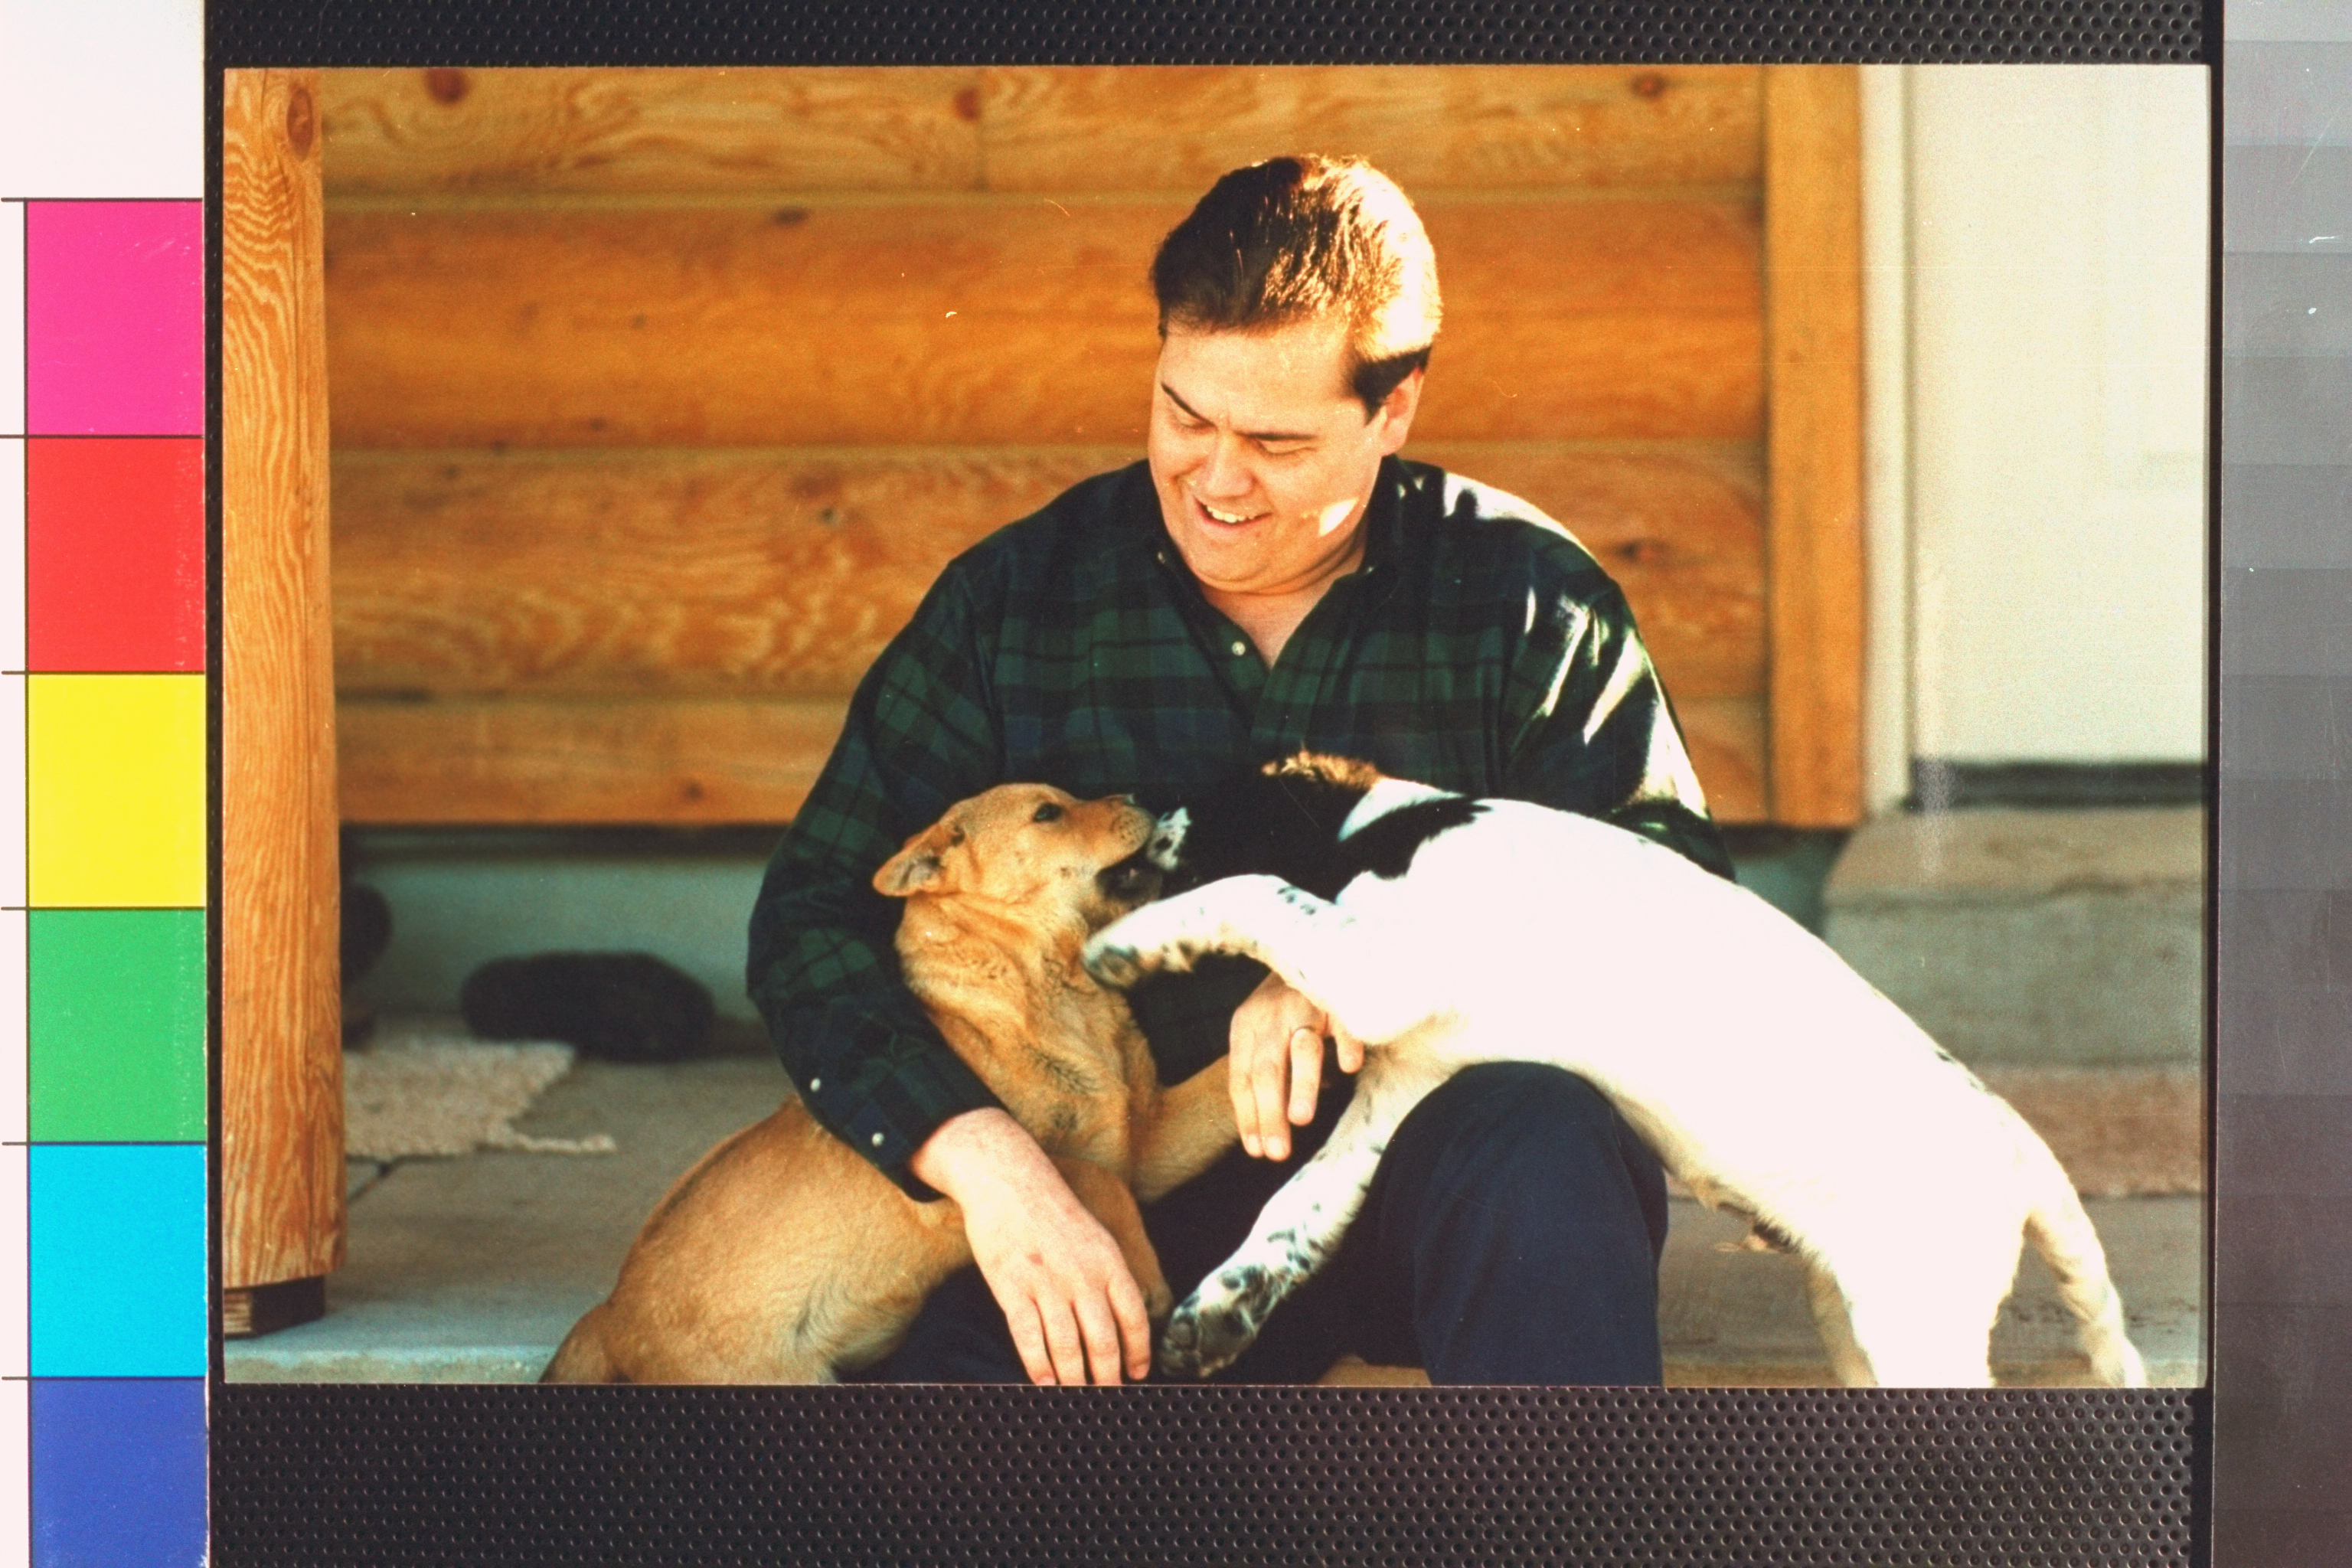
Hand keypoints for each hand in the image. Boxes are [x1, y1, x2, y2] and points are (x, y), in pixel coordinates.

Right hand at [910, 1108, 1151, 1384]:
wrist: (1008, 1181)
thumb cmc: (1053, 1212)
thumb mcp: (1095, 1235)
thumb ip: (1108, 1274)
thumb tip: (1122, 1318)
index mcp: (1108, 1261)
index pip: (1133, 1317)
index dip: (1138, 1351)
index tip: (1137, 1374)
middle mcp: (1082, 1275)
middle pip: (1102, 1340)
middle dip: (1107, 1376)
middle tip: (1107, 1396)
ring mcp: (1046, 1283)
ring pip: (1067, 1346)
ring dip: (1074, 1379)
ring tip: (1077, 1396)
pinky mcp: (1012, 1287)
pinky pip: (1028, 1337)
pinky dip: (1038, 1366)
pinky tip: (1044, 1384)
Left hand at [1228, 972, 1363, 1161]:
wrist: (1308, 945)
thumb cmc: (1286, 1002)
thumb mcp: (1263, 1031)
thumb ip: (1263, 1069)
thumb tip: (1263, 1125)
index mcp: (1246, 1025)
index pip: (1241, 1078)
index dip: (1247, 1115)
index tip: (1256, 1150)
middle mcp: (1270, 1014)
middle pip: (1267, 1070)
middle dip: (1270, 1114)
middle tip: (1276, 1152)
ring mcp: (1304, 1003)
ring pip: (1301, 1048)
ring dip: (1302, 1084)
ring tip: (1302, 1120)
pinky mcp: (1337, 994)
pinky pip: (1343, 1021)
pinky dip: (1345, 1042)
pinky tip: (1350, 1066)